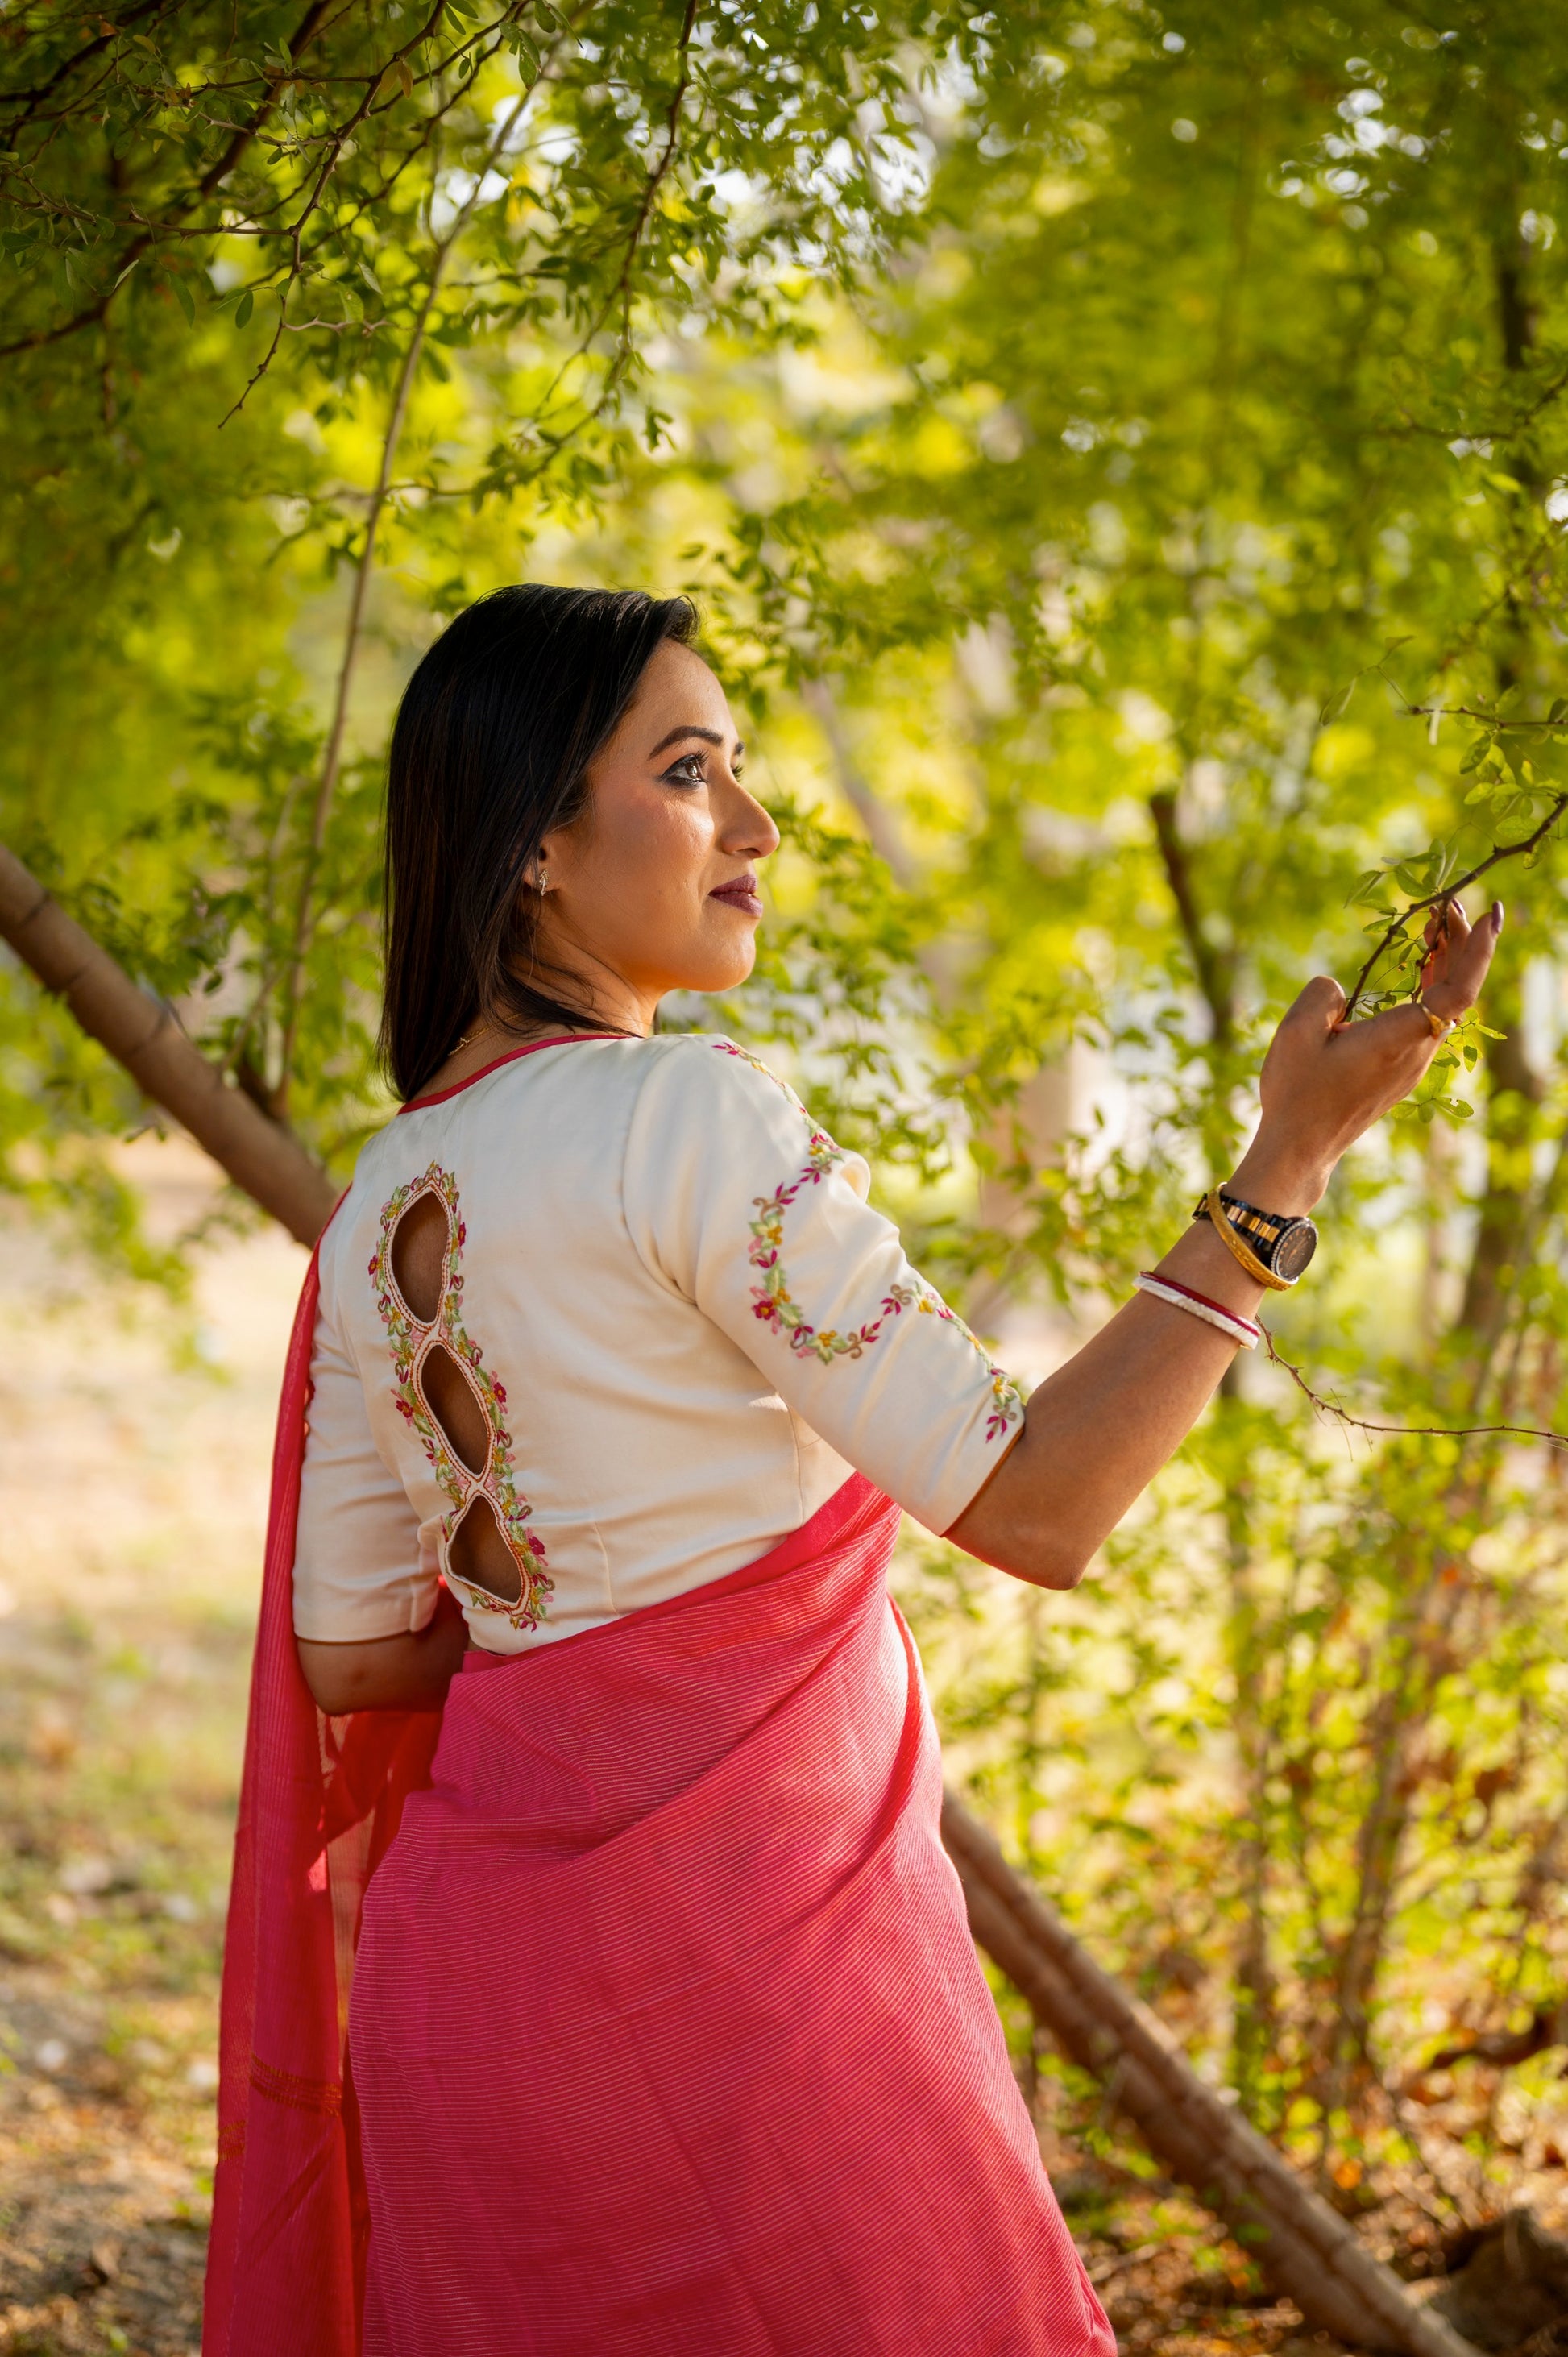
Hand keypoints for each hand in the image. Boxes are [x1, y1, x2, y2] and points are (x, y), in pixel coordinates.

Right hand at [1232, 897, 1503, 1213]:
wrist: (1299, 1147)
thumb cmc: (1297, 1093)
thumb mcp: (1295, 1034)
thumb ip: (1321, 995)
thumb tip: (1339, 988)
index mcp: (1398, 1039)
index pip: (1458, 990)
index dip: (1478, 951)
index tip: (1489, 915)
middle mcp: (1416, 1052)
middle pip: (1458, 990)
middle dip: (1460, 942)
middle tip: (1447, 904)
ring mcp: (1413, 1064)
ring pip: (1445, 1004)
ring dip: (1445, 963)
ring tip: (1432, 927)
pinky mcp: (1402, 1070)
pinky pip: (1429, 1019)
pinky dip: (1430, 986)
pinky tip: (1418, 967)